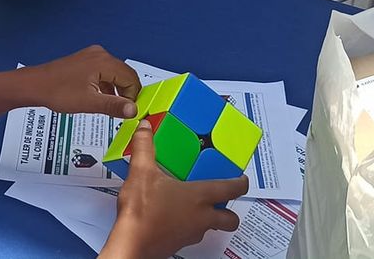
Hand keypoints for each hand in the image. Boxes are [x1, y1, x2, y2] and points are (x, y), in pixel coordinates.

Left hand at [17, 45, 140, 117]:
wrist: (35, 85)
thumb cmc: (56, 91)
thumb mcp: (89, 102)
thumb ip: (113, 106)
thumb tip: (133, 109)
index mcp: (103, 62)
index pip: (131, 78)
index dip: (134, 96)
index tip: (130, 111)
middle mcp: (100, 55)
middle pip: (125, 74)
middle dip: (126, 93)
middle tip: (123, 111)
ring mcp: (92, 57)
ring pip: (115, 74)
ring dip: (117, 91)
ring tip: (111, 108)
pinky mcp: (85, 62)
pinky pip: (104, 73)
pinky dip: (107, 87)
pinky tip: (101, 99)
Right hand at [108, 122, 248, 257]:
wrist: (130, 244)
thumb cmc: (142, 211)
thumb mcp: (141, 172)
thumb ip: (144, 148)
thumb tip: (144, 129)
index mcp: (199, 197)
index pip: (232, 189)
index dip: (241, 184)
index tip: (242, 180)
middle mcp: (201, 218)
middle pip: (230, 219)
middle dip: (230, 212)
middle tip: (222, 201)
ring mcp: (191, 234)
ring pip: (210, 228)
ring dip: (207, 218)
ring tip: (193, 206)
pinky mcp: (179, 244)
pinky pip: (191, 234)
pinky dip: (188, 226)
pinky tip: (173, 217)